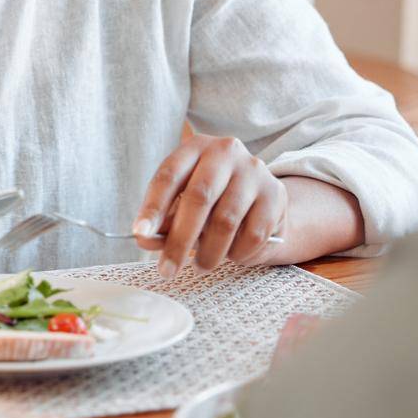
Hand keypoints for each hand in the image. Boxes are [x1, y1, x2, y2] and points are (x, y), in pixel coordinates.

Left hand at [133, 134, 286, 276]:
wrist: (259, 197)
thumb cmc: (210, 199)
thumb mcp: (181, 201)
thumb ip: (163, 219)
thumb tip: (144, 238)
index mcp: (195, 147)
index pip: (169, 176)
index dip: (153, 207)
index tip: (140, 234)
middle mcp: (226, 151)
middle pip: (199, 198)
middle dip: (180, 239)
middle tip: (167, 270)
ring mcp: (254, 171)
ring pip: (226, 220)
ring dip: (210, 252)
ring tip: (201, 265)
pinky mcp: (277, 194)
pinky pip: (254, 234)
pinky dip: (238, 254)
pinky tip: (231, 256)